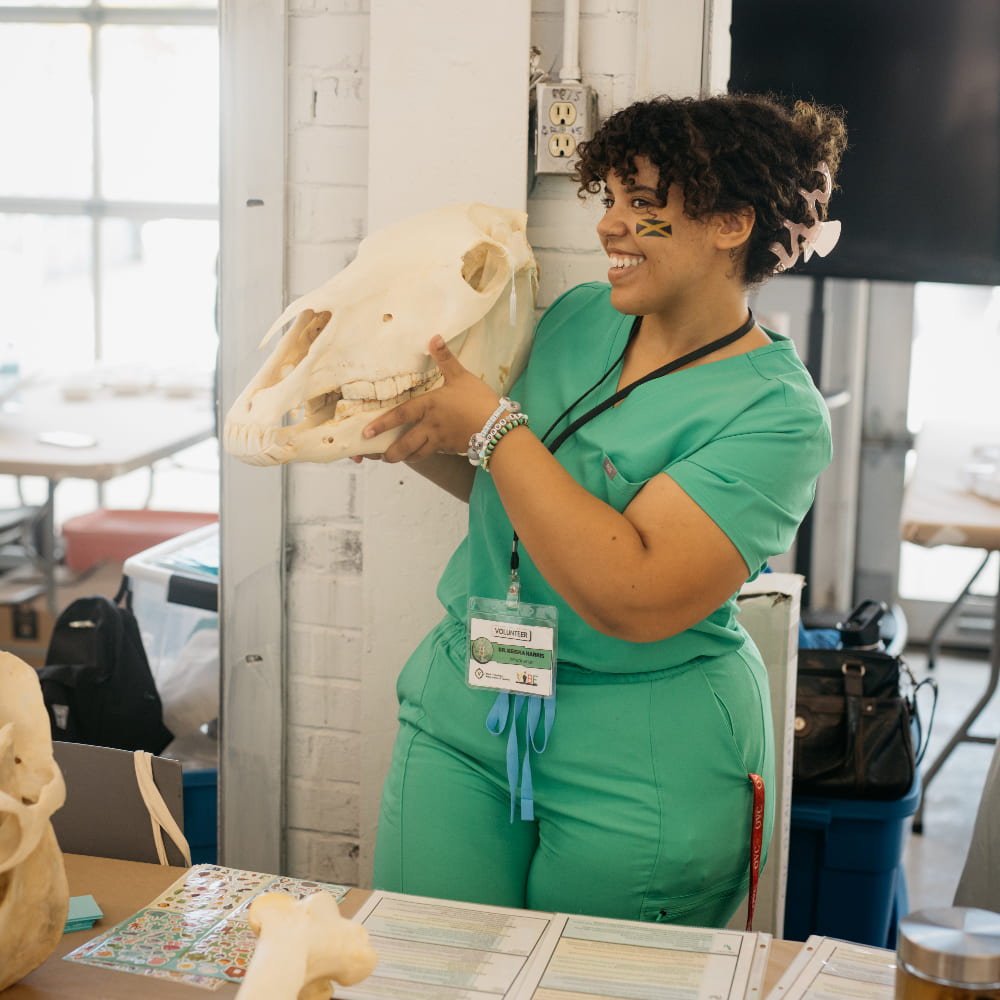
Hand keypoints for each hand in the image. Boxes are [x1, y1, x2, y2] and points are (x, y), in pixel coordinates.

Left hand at [361, 335, 500, 462]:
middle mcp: (430, 426)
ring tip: (393, 458)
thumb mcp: (462, 376)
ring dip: (403, 457)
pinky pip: (431, 454)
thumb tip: (434, 337)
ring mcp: (440, 440)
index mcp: (430, 406)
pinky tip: (418, 453)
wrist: (498, 427)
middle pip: (404, 444)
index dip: (382, 424)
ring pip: (416, 453)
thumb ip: (445, 359)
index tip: (367, 432)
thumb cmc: (478, 400)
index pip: (401, 415)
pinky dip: (421, 455)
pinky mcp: (449, 449)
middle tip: (379, 456)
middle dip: (390, 453)